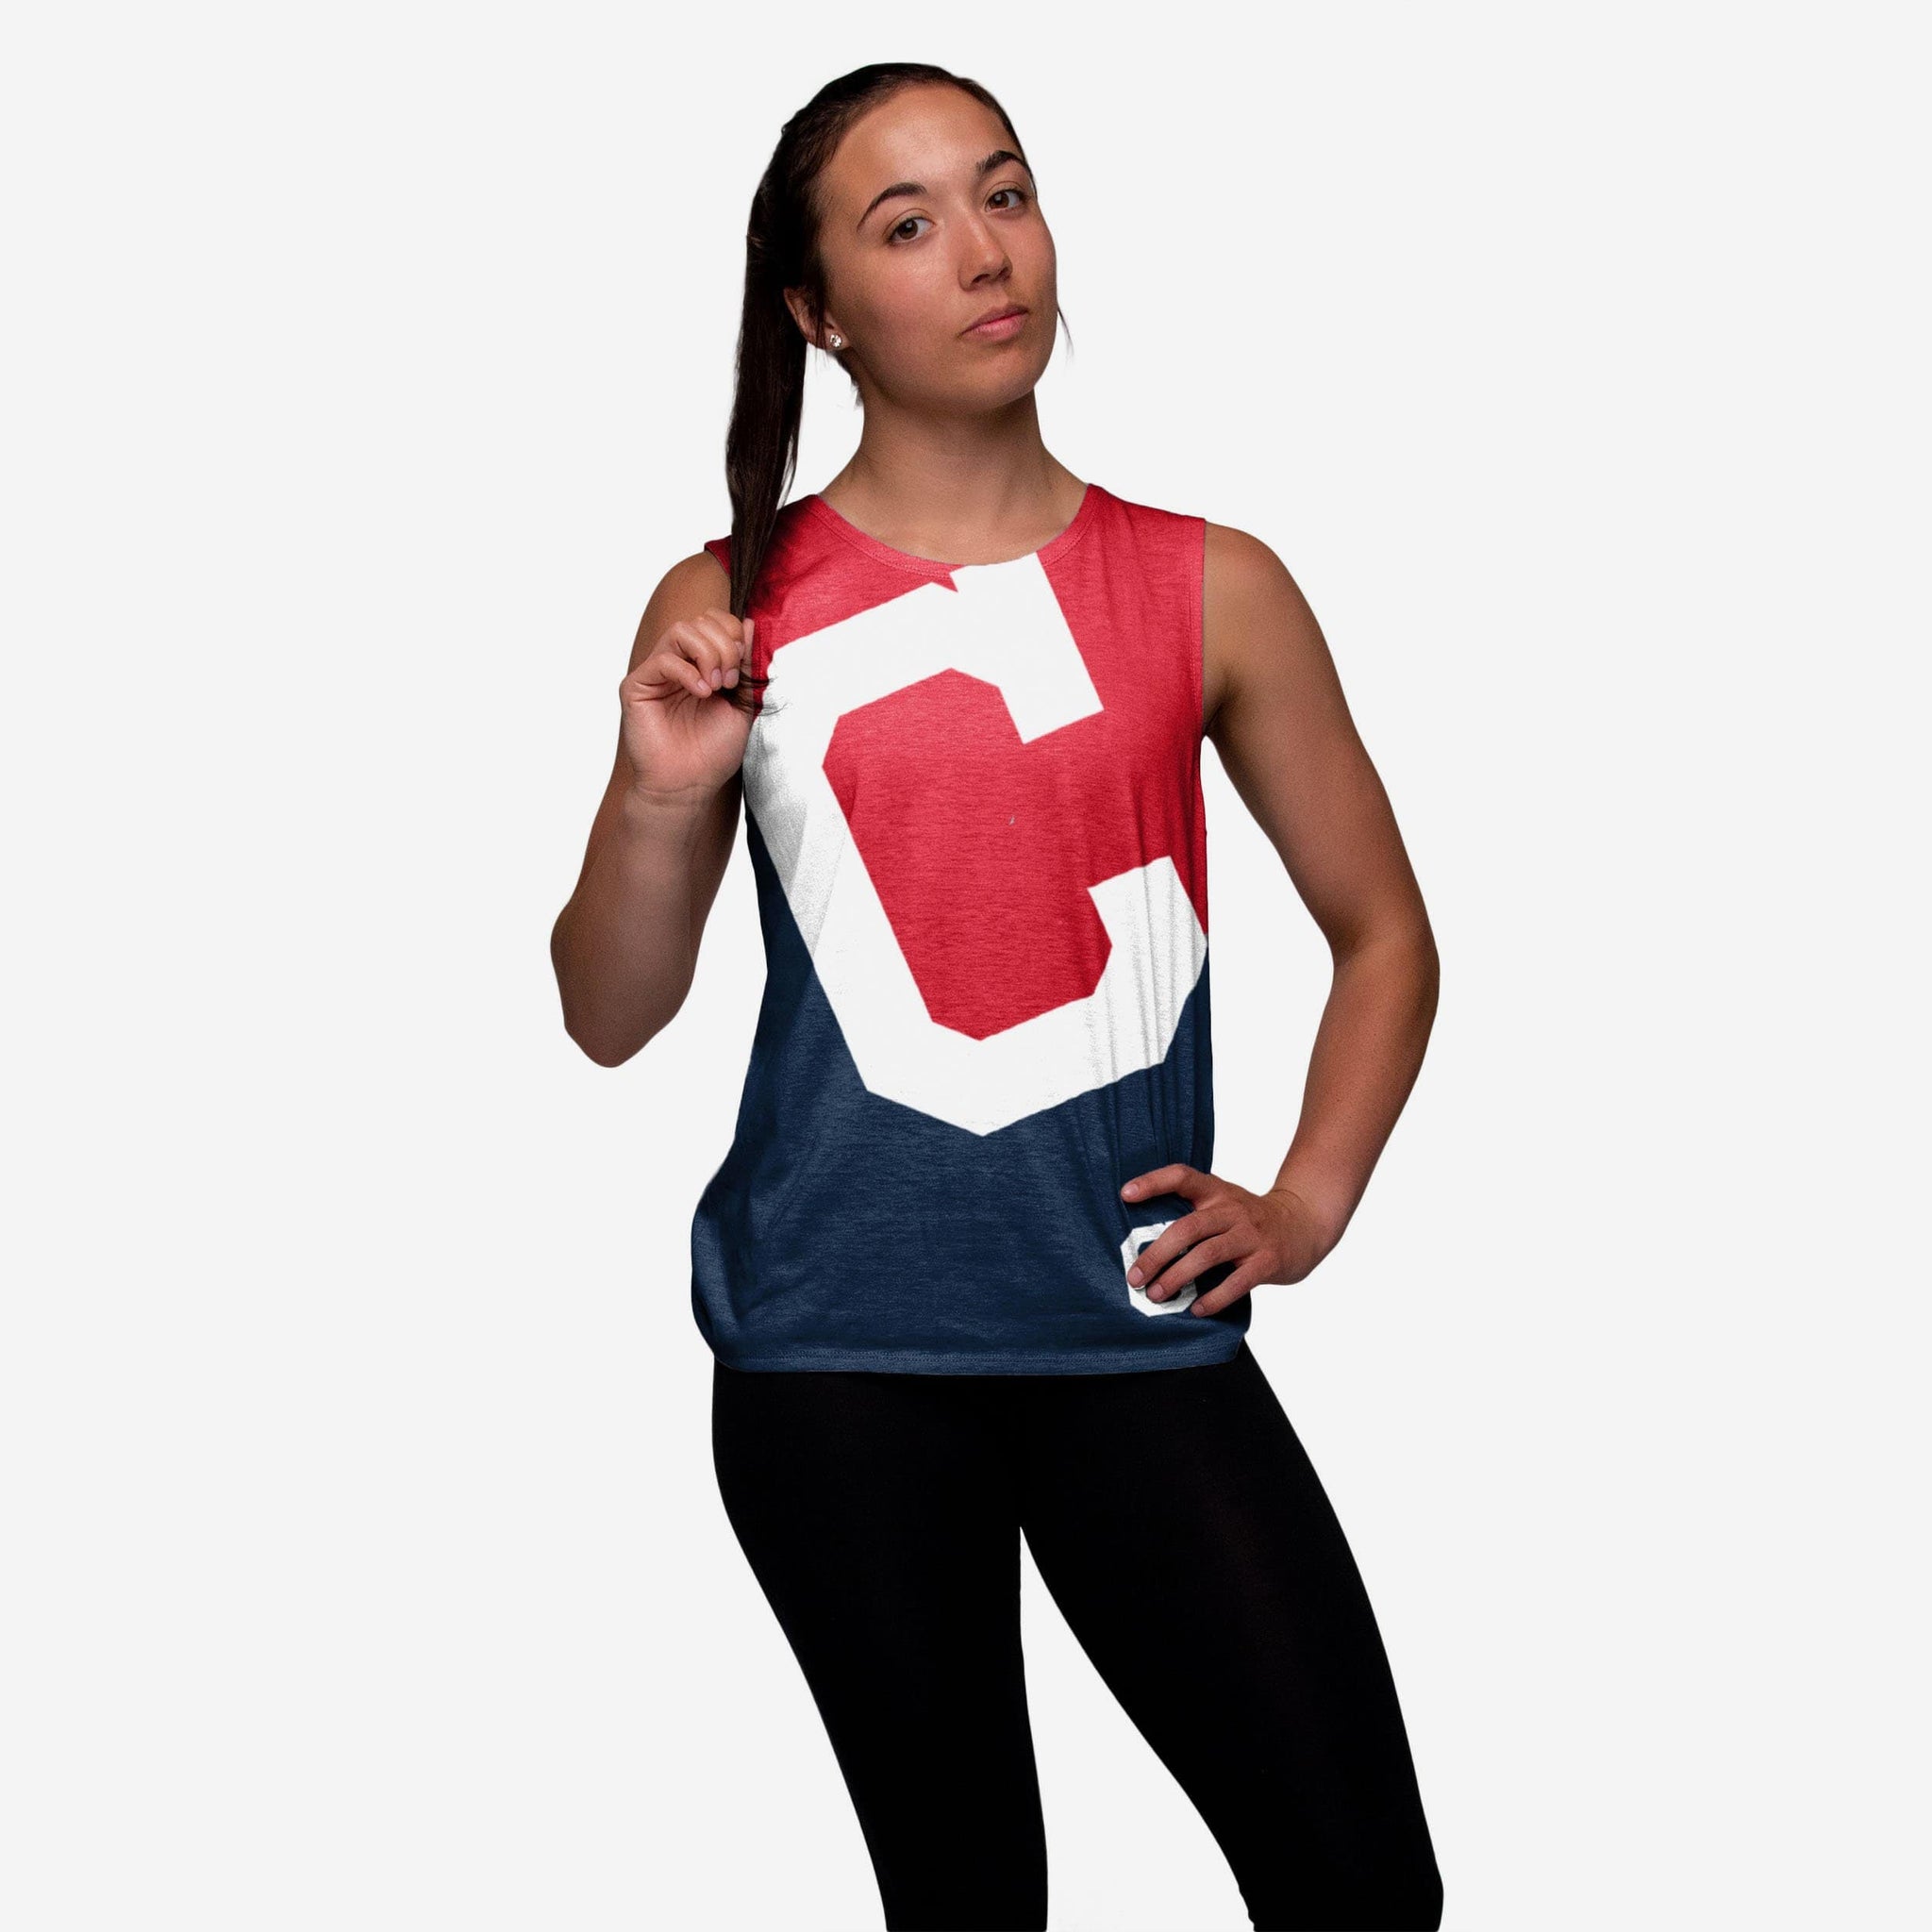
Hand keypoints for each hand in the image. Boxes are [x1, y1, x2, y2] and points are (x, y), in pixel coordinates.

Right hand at [620, 608, 755, 803]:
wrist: (689, 786)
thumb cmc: (714, 752)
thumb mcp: (743, 704)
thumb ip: (745, 665)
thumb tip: (749, 623)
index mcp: (701, 664)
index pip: (715, 621)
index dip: (734, 635)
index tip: (742, 673)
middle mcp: (677, 663)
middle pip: (700, 620)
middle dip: (725, 646)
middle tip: (729, 683)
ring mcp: (655, 673)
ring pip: (681, 630)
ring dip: (708, 654)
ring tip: (716, 687)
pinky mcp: (636, 687)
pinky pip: (663, 660)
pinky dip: (688, 673)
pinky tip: (701, 694)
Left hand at [1118, 1166, 1333, 1315]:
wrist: (1304, 1224)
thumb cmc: (1249, 1220)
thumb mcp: (1223, 1204)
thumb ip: (1193, 1215)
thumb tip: (1143, 1246)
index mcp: (1216, 1192)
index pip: (1182, 1176)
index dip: (1153, 1182)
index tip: (1124, 1194)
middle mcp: (1232, 1209)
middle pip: (1188, 1228)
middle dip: (1157, 1254)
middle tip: (1135, 1277)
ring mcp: (1251, 1235)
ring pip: (1208, 1254)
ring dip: (1178, 1277)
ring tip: (1157, 1295)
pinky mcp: (1267, 1261)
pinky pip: (1237, 1282)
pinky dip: (1214, 1298)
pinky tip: (1196, 1309)